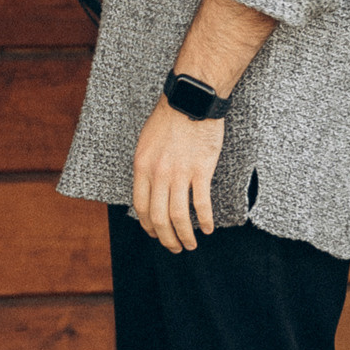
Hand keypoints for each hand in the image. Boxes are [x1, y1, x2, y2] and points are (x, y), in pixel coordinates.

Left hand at [131, 94, 222, 252]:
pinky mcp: (200, 171)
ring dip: (185, 236)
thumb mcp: (146, 143)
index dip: (148, 226)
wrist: (190, 101)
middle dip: (166, 239)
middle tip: (175, 248)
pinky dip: (205, 221)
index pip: (140, 206)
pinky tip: (209, 229)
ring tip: (191, 244)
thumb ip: (146, 167)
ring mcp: (179, 173)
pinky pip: (201, 204)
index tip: (155, 234)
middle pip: (159, 217)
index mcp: (142, 166)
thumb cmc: (168, 119)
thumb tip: (148, 190)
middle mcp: (158, 174)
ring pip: (179, 216)